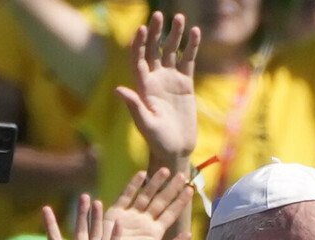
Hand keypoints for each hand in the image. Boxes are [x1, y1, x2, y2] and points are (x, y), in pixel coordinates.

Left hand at [43, 195, 120, 239]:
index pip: (56, 239)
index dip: (51, 224)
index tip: (46, 208)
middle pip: (80, 231)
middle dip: (81, 214)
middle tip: (83, 196)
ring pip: (96, 235)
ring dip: (97, 220)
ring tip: (98, 203)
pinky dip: (114, 236)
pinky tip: (116, 223)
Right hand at [106, 168, 194, 239]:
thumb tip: (189, 233)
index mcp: (155, 232)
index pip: (171, 213)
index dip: (180, 201)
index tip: (190, 189)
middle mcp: (145, 221)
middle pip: (161, 201)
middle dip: (171, 188)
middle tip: (182, 175)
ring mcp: (131, 215)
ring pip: (146, 195)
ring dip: (155, 183)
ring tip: (165, 170)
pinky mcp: (116, 213)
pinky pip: (126, 196)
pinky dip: (134, 185)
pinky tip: (142, 174)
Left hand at [115, 11, 200, 165]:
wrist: (175, 149)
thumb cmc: (157, 141)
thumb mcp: (146, 125)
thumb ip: (134, 106)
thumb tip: (118, 89)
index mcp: (143, 87)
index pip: (138, 59)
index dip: (138, 44)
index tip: (142, 28)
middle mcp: (155, 79)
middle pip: (153, 50)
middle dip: (155, 33)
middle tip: (159, 15)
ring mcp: (170, 80)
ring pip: (171, 51)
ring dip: (174, 35)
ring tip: (180, 18)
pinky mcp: (185, 84)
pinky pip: (188, 61)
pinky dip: (191, 47)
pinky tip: (196, 33)